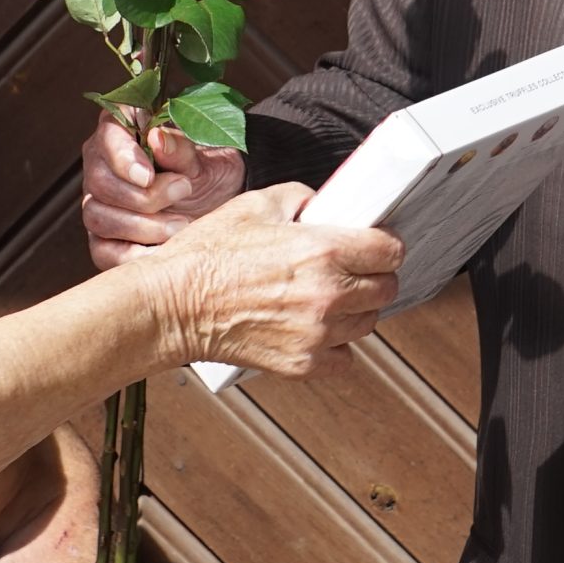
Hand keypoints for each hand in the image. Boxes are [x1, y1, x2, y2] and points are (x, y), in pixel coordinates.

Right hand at [82, 120, 246, 268]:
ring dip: (142, 226)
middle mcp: (102, 166)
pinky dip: (134, 255)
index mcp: (123, 132)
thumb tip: (157, 138)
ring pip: (98, 216)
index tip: (148, 176)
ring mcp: (98, 203)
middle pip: (100, 181)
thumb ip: (180, 149)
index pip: (107, 136)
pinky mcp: (103, 240)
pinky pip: (103, 252)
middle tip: (183, 191)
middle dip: (143, 196)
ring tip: (181, 224)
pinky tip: (164, 250)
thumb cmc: (208, 174)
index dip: (124, 158)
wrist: (220, 208)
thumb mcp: (205, 159)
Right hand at [127, 183, 401, 377]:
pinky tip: (312, 326)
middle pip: (387, 289)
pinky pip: (344, 356)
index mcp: (323, 250)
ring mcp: (317, 333)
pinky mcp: (303, 363)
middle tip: (350, 270)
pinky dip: (334, 343)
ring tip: (325, 297)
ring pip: (367, 323)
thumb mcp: (256, 204)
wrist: (172, 305)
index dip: (384, 245)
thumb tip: (324, 207)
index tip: (373, 245)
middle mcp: (328, 294)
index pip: (391, 251)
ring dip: (355, 310)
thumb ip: (302, 199)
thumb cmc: (207, 255)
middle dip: (373, 276)